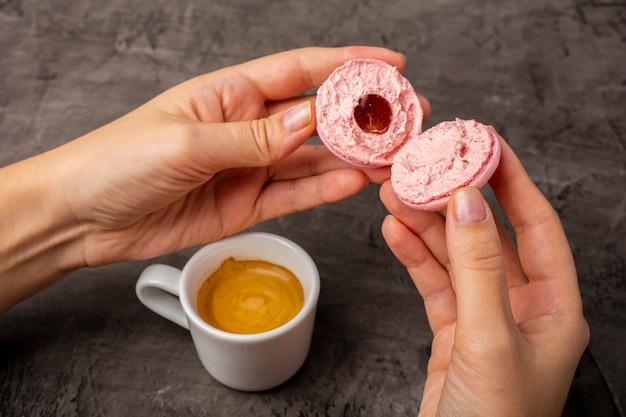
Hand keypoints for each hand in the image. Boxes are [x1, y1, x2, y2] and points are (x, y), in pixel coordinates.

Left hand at [1, 46, 427, 311]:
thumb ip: (254, 137)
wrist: (85, 217)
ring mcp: (249, 168)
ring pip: (311, 159)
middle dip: (362, 118)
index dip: (347, 66)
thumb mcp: (187, 143)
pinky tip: (353, 183)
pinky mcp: (245, 204)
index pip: (299, 72)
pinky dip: (324, 190)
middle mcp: (246, 127)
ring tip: (390, 160)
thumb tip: (310, 120)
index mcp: (229, 94)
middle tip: (405, 120)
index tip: (390, 66)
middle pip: (316, 117)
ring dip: (352, 159)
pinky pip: (294, 195)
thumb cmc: (119, 162)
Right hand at [380, 133, 588, 415]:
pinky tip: (395, 232)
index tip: (485, 144)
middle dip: (455, 200)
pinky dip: (413, 256)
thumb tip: (468, 204)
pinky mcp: (452, 333)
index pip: (537, 226)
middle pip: (488, 236)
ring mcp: (485, 319)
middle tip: (427, 166)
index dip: (512, 181)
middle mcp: (523, 308)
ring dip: (426, 225)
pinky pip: (433, 282)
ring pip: (454, 257)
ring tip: (396, 194)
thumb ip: (479, 268)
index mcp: (554, 308)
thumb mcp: (489, 339)